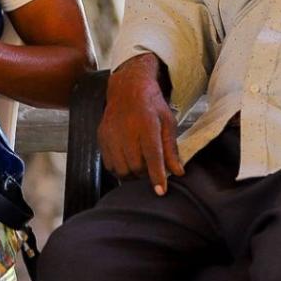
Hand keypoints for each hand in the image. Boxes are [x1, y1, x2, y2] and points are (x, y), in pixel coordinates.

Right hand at [99, 54, 182, 194]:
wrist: (127, 89)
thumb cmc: (152, 106)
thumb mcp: (168, 122)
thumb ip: (171, 148)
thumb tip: (178, 172)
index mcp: (147, 124)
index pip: (153, 155)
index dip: (157, 175)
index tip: (161, 191)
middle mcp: (127, 130)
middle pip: (136, 166)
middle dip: (145, 175)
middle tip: (152, 172)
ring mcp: (112, 135)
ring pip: (121, 169)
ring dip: (132, 175)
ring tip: (140, 169)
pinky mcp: (102, 138)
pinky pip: (109, 165)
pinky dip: (119, 170)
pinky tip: (127, 163)